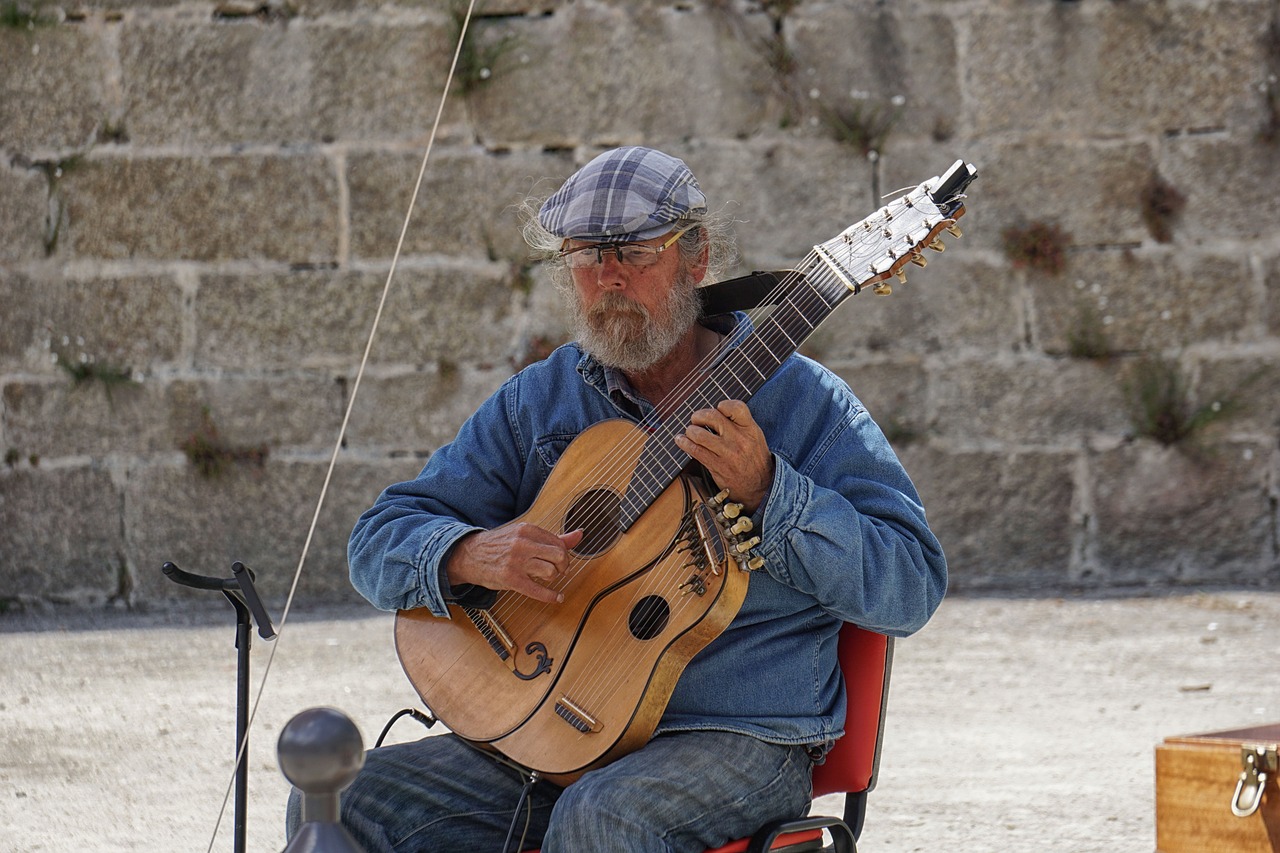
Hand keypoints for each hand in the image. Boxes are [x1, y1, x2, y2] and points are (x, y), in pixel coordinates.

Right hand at [446, 525, 584, 603]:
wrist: (469, 555)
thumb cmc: (498, 545)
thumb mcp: (523, 535)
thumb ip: (552, 537)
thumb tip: (579, 535)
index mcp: (527, 529)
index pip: (558, 542)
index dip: (564, 553)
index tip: (561, 560)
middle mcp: (522, 543)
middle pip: (559, 556)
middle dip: (564, 566)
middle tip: (561, 570)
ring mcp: (516, 562)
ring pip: (550, 571)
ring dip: (554, 578)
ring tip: (549, 578)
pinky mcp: (511, 579)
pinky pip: (538, 591)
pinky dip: (551, 597)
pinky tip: (556, 597)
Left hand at [673, 400, 773, 513]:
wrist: (760, 487)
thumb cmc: (754, 459)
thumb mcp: (755, 437)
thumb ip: (739, 423)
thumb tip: (715, 411)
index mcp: (751, 429)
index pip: (737, 407)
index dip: (723, 405)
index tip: (718, 409)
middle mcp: (739, 439)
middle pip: (712, 416)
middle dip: (699, 416)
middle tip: (696, 419)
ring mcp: (727, 453)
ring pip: (699, 434)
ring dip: (690, 430)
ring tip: (690, 432)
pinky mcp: (717, 466)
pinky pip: (695, 450)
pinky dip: (684, 443)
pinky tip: (681, 441)